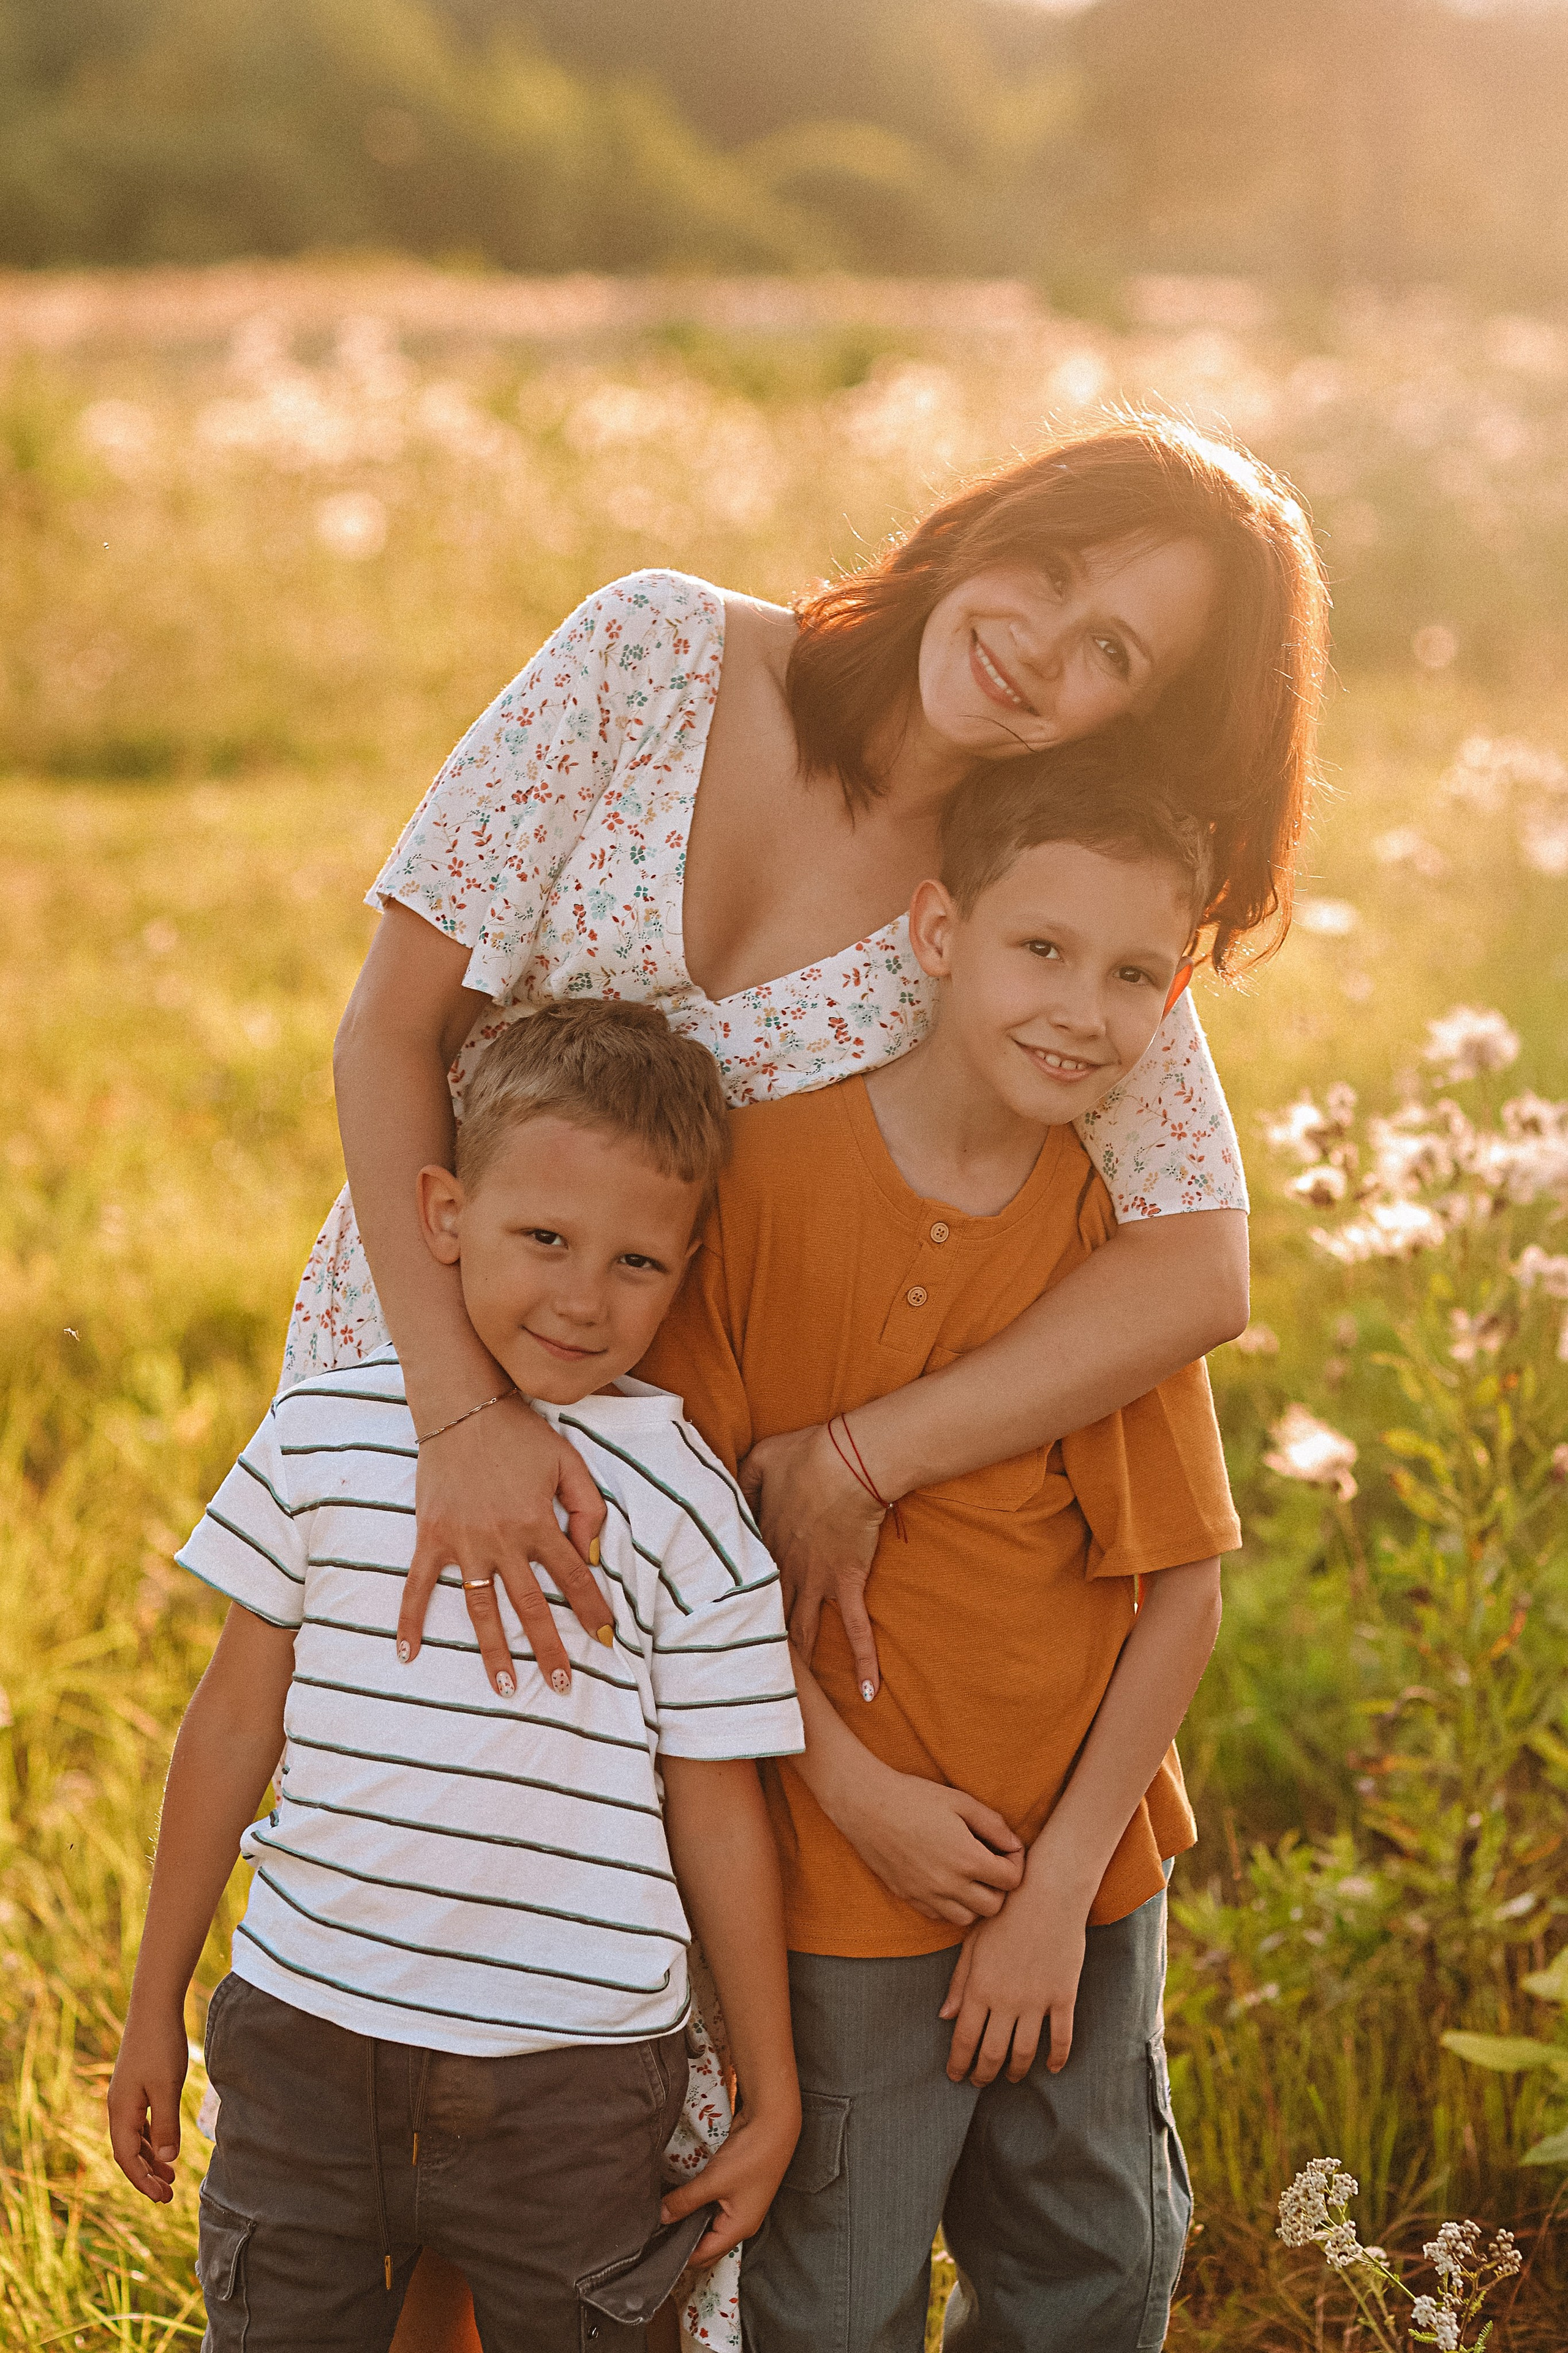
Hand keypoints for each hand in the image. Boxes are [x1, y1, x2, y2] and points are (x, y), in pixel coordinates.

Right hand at [107, 2002, 188, 2203]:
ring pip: (135, 2138)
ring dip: (150, 2158)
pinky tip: (166, 2145)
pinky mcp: (137, 2086)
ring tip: (170, 2176)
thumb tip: (166, 2160)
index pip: (126, 2157)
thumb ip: (166, 2124)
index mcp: (121, 2110)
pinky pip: (140, 2123)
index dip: (142, 2180)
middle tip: (169, 2195)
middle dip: (146, 2175)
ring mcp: (127, 2096)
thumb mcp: (167, 2087)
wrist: (154, 2008)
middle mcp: (119, 2106)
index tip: (162, 2197)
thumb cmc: (161, 2045)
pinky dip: (152, 2138)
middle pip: (128, 2151)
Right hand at [398, 1393, 608, 1695]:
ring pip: (480, 1608)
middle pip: (530, 1605)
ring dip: (493, 1650)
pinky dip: (409, 1620)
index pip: (575, 1577)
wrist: (463, 1407)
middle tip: (561, 1686)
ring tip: (506, 1687)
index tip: (607, 1640)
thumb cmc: (521, 1435)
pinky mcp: (431, 1537)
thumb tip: (592, 1554)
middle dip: (549, 1648)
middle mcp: (503, 1540)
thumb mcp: (569, 1462)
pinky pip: (417, 1586)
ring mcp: (463, 1542)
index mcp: (539, 1522)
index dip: (593, 1610)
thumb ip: (588, 1507)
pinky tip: (407, 1654)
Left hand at [659, 2101, 801, 2263]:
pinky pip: (712, 2206)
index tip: (654, 2250)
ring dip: (689, 2222)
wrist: (773, 2122)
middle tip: (655, 2236)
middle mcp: (740, 2223)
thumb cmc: (749, 2156)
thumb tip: (661, 2217)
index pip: (704, 2256)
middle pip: (708, 2244)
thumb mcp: (713, 2180)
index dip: (680, 2256)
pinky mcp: (735, 2187)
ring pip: (709, 2224)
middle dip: (684, 2243)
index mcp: (739, 2230)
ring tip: (662, 2218)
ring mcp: (739, 2205)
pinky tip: (680, 2199)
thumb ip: (685, 2201)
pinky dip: (697, 2206)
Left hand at [741, 1424, 885, 1693]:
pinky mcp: (847, 1583)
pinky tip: (868, 1692)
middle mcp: (784, 1568)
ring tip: (785, 1694)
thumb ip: (739, 1477)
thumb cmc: (808, 1454)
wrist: (851, 1461)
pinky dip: (864, 1661)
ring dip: (795, 1663)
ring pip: (801, 1631)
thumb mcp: (760, 1458)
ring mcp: (817, 1580)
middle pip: (762, 1613)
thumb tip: (724, 1491)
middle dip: (749, 1643)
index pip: (738, 1578)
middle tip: (733, 1675)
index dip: (724, 1601)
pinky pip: (858, 1629)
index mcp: (761, 1540)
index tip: (706, 1625)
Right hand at [830, 1768, 1024, 1925]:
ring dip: (975, 1900)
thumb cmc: (914, 1797)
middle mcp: (949, 1885)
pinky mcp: (909, 1897)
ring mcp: (927, 1895)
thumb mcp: (960, 1801)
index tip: (1006, 1848)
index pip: (1012, 1880)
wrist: (865, 1805)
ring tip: (968, 1875)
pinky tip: (944, 1880)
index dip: (1016, 1862)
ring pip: (967, 1918)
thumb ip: (994, 1825)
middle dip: (999, 1886)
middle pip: (994, 1906)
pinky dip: (949, 1904)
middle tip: (990, 1863)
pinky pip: (939, 1915)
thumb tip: (1015, 1844)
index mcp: (967, 1859)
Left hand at [939, 1882, 1087, 2086]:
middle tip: (979, 2082)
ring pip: (1024, 2051)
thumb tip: (945, 2016)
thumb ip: (959, 1982)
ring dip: (1015, 2070)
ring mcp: (1037, 2000)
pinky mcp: (1063, 1996)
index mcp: (980, 1987)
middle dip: (983, 2073)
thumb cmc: (1005, 1913)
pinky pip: (1061, 2037)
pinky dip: (1056, 2058)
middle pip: (993, 2053)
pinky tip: (1050, 2067)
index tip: (955, 2076)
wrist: (1048, 1893)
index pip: (964, 2039)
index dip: (958, 2063)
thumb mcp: (973, 1943)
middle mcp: (1007, 2000)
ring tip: (1009, 2076)